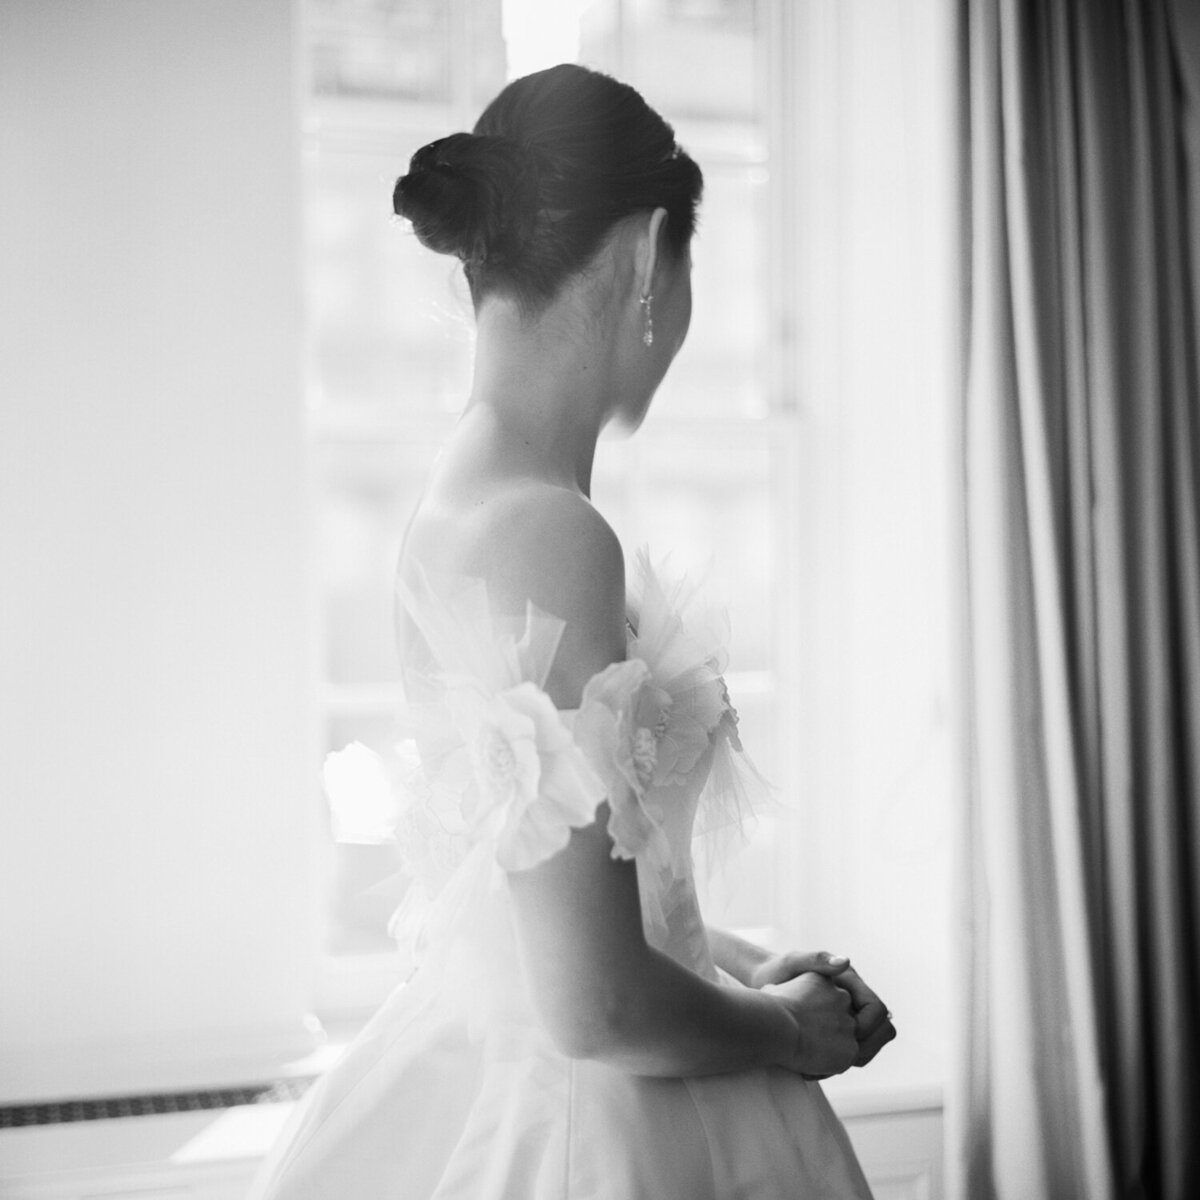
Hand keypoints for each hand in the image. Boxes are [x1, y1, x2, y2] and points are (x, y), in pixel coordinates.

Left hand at [751, 950, 896, 1069]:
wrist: (763, 984)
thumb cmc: (778, 970)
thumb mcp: (793, 963)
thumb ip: (817, 959)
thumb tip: (846, 961)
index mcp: (850, 983)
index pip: (878, 1009)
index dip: (870, 1026)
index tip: (851, 1035)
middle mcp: (853, 1001)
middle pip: (881, 1030)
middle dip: (867, 1047)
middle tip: (843, 1060)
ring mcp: (846, 1017)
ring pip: (867, 1045)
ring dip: (854, 1058)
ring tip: (827, 1066)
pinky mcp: (835, 1032)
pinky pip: (849, 1051)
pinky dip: (839, 1062)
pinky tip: (817, 1068)